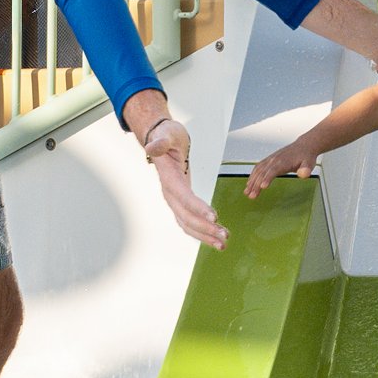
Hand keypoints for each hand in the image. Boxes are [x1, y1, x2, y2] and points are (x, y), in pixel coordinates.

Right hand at [140, 115, 228, 247]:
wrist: (161, 140)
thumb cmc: (167, 136)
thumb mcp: (167, 134)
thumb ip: (162, 142)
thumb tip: (153, 147)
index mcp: (169, 179)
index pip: (184, 197)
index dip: (198, 208)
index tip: (214, 217)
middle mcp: (169, 194)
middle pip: (186, 217)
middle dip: (205, 228)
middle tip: (225, 236)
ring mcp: (174, 200)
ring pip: (187, 224)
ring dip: (205, 236)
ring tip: (223, 244)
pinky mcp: (180, 202)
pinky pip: (190, 222)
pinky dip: (202, 232)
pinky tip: (215, 238)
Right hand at [239, 141, 317, 203]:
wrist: (303, 146)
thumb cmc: (306, 156)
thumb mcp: (310, 163)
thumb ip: (306, 169)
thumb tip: (304, 174)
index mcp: (283, 161)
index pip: (273, 170)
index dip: (267, 178)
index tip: (262, 187)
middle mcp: (274, 160)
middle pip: (263, 173)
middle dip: (256, 184)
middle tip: (252, 196)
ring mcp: (270, 159)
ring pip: (258, 170)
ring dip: (251, 181)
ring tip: (247, 193)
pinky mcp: (268, 160)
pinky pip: (257, 168)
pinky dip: (252, 176)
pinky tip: (249, 184)